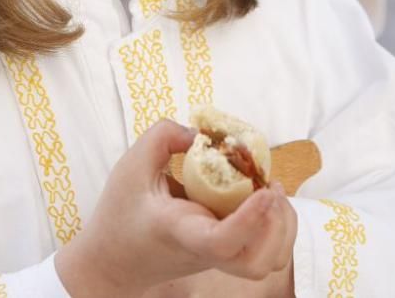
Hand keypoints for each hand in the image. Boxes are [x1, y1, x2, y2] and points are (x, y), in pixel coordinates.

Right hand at [55, 120, 295, 297]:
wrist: (113, 262)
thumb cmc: (120, 214)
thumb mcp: (131, 165)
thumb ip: (164, 136)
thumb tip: (202, 132)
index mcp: (181, 231)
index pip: (223, 242)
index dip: (251, 219)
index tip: (263, 190)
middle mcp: (206, 250)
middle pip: (258, 262)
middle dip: (277, 225)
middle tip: (269, 188)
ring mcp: (219, 257)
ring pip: (270, 261)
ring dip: (282, 226)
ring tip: (270, 190)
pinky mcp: (226, 255)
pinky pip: (265, 250)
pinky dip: (276, 227)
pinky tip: (263, 199)